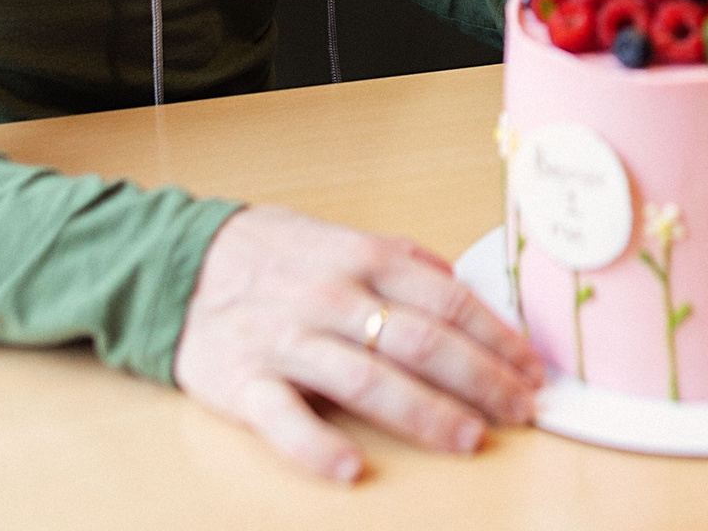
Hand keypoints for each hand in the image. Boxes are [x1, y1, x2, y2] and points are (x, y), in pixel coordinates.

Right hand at [172, 205, 543, 484]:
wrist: (176, 264)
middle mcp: (331, 297)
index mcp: (362, 259)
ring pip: (366, 379)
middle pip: (419, 341)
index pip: (446, 300)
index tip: (532, 368)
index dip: (496, 336)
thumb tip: (461, 284)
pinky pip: (283, 419)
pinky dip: (317, 446)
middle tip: (522, 411)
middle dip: (480, 379)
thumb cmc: (269, 254)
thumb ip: (401, 260)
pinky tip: (352, 469)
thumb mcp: (340, 237)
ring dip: (423, 412)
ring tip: (470, 439)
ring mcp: (287, 340)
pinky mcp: (244, 382)